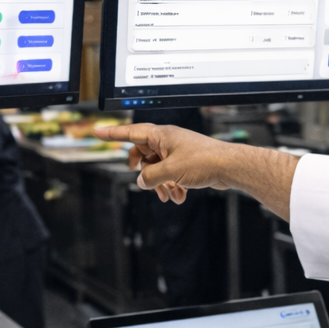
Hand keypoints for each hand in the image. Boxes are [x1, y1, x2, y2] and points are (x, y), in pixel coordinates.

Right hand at [92, 123, 234, 203]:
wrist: (230, 167)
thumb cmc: (205, 161)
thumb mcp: (170, 171)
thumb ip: (150, 177)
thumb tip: (141, 182)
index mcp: (162, 135)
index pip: (131, 132)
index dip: (113, 133)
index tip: (98, 131)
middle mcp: (169, 141)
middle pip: (144, 154)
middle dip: (143, 171)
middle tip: (143, 181)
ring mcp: (178, 151)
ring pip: (158, 168)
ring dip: (160, 184)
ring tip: (168, 195)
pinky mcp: (187, 163)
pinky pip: (171, 174)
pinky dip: (172, 186)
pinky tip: (179, 196)